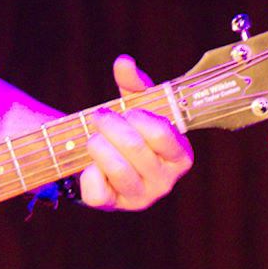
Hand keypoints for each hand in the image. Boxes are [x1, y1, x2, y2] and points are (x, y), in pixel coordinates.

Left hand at [80, 56, 193, 210]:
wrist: (106, 160)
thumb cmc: (130, 130)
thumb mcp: (136, 105)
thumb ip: (134, 83)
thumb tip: (124, 62)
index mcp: (180, 156)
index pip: (163, 135)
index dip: (139, 119)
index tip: (127, 111)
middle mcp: (165, 181)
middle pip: (135, 148)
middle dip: (111, 126)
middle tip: (99, 116)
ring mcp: (140, 197)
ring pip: (117, 169)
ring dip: (97, 145)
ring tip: (92, 138)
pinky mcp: (113, 206)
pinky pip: (98, 192)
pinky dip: (88, 174)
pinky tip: (89, 165)